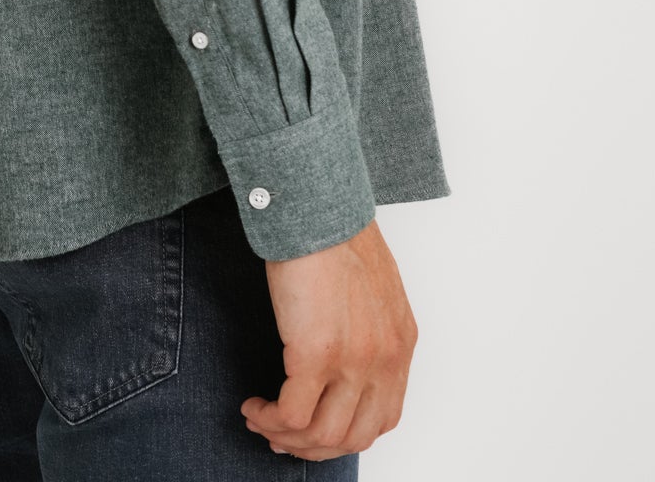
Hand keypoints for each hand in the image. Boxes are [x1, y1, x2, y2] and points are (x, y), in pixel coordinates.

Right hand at [240, 217, 418, 460]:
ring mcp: (354, 360)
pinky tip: (254, 406)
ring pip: (323, 436)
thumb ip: (368, 329)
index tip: (314, 428)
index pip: (383, 417)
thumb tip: (341, 361)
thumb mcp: (372, 291)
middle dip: (314, 447)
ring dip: (288, 438)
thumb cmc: (336, 234)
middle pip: (354, 437)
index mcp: (400, 343)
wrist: (318, 206)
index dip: (345, 434)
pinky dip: (269, 419)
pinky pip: (292, 415)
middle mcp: (384, 359)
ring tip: (262, 420)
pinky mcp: (316, 354)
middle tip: (283, 437)